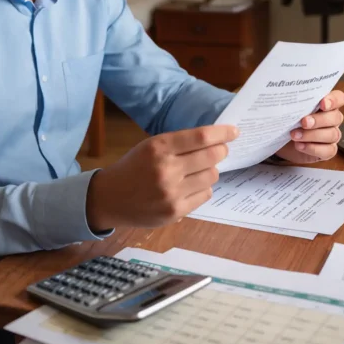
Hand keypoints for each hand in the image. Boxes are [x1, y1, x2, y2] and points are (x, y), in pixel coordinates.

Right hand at [85, 124, 237, 231]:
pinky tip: (190, 186)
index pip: (201, 137)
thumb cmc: (134, 167)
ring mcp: (171, 192)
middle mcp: (166, 169)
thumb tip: (217, 140)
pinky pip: (205, 194)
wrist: (109, 198)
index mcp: (159, 147)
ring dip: (210, 170)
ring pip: (212, 176)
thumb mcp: (151, 146)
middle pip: (212, 156)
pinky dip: (203, 188)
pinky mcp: (175, 211)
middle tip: (220, 150)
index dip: (223, 133)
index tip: (234, 131)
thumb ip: (180, 144)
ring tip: (198, 171)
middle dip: (221, 151)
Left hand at [273, 89, 343, 164]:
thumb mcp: (291, 109)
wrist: (281, 140)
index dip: (334, 100)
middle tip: (303, 122)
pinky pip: (328, 151)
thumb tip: (288, 97)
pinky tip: (299, 145)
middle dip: (319, 120)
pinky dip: (313, 148)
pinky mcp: (327, 150)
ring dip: (312, 135)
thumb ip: (296, 102)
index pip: (339, 98)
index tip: (322, 103)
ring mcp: (331, 135)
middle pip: (336, 117)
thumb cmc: (289, 120)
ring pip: (332, 134)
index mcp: (327, 105)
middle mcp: (332, 119)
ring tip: (295, 135)